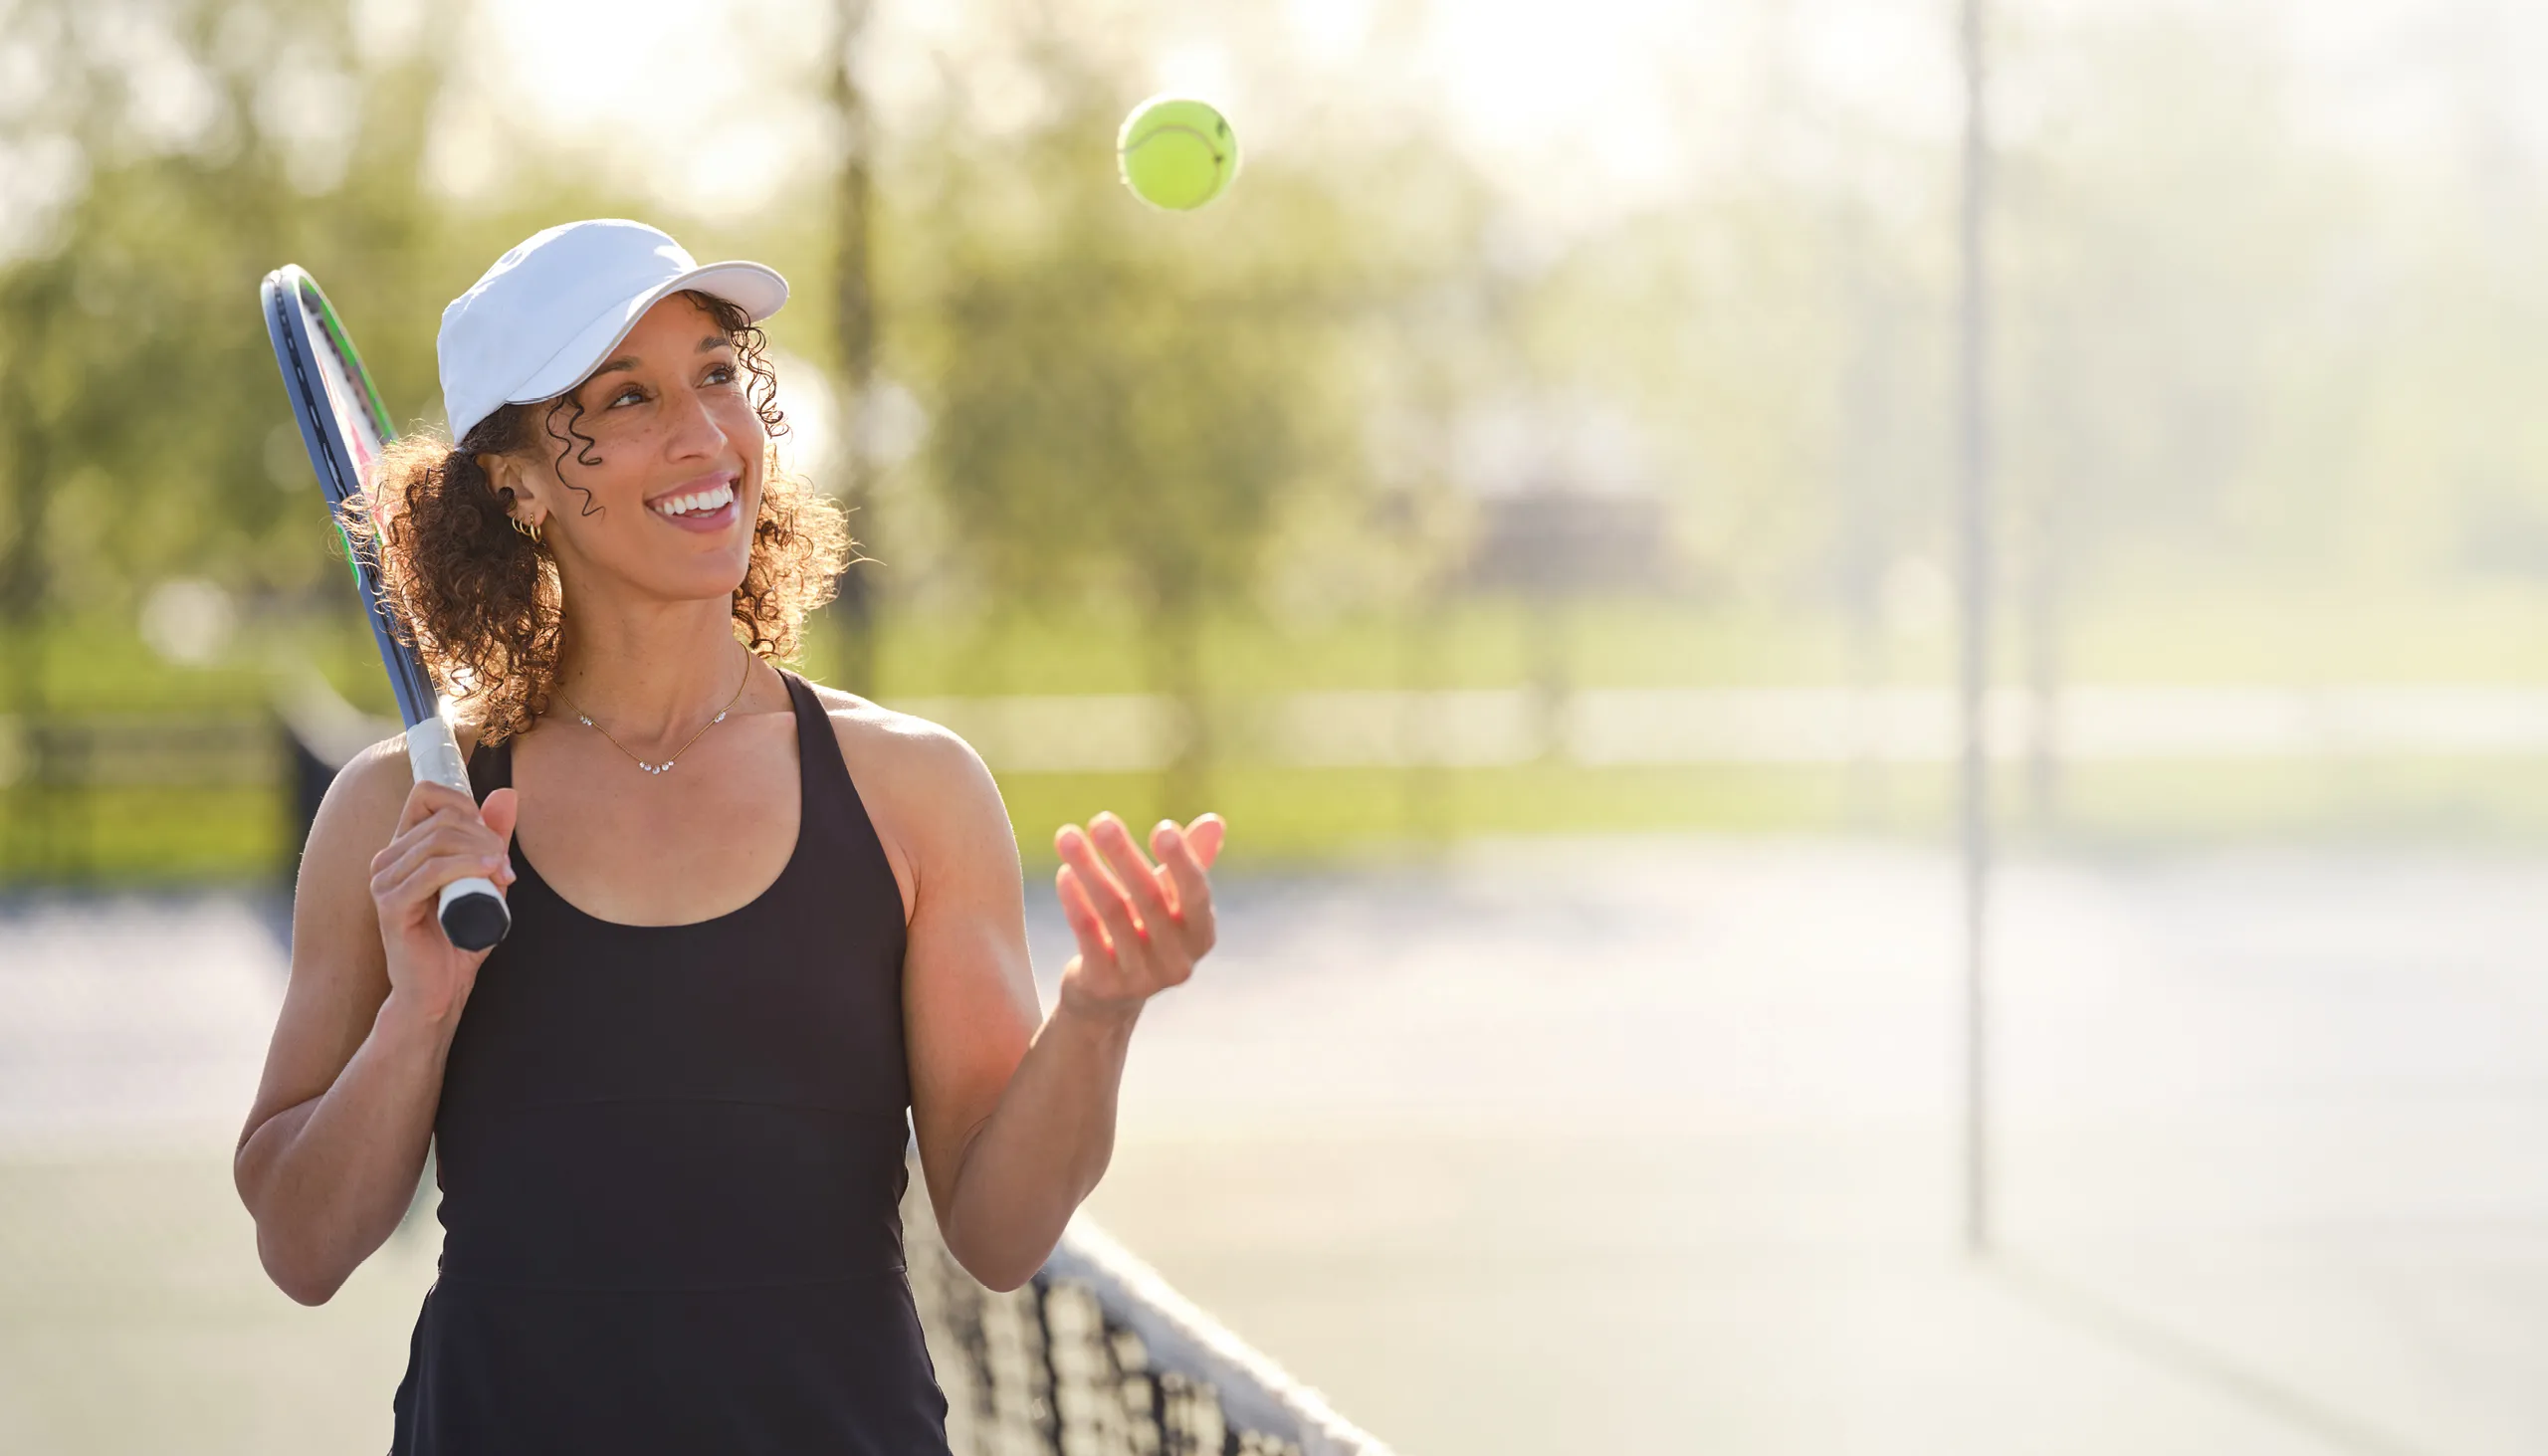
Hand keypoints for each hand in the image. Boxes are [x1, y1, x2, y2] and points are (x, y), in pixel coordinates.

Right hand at [369, 780, 517, 1024]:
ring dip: (481, 852)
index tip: (493, 836)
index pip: (426, 794)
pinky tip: (490, 873)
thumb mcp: (486, 879)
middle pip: (442, 818)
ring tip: (503, 875)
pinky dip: (465, 867)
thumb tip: (506, 795)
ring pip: (438, 841)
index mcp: (406, 847)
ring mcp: (385, 881)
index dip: (465, 803)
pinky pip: (431, 871)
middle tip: (506, 865)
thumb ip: (493, 838)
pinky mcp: (391, 905)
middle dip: (485, 835)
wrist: (441, 990)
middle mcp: (388, 859)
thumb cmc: (461, 937)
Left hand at [1052, 811, 1223, 1021]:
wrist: (1109, 997)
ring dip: (1089, 869)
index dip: (1182, 861)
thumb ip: (1192, 861)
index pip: (1196, 895)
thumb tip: (1215, 821)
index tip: (1163, 827)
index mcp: (1200, 937)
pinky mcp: (1105, 985)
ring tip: (1067, 836)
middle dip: (1124, 855)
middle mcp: (1177, 962)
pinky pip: (1088, 934)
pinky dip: (1075, 901)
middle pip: (1150, 899)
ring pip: (1114, 913)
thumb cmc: (1147, 933)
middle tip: (1101, 821)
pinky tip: (1064, 873)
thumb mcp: (1171, 901)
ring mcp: (1142, 978)